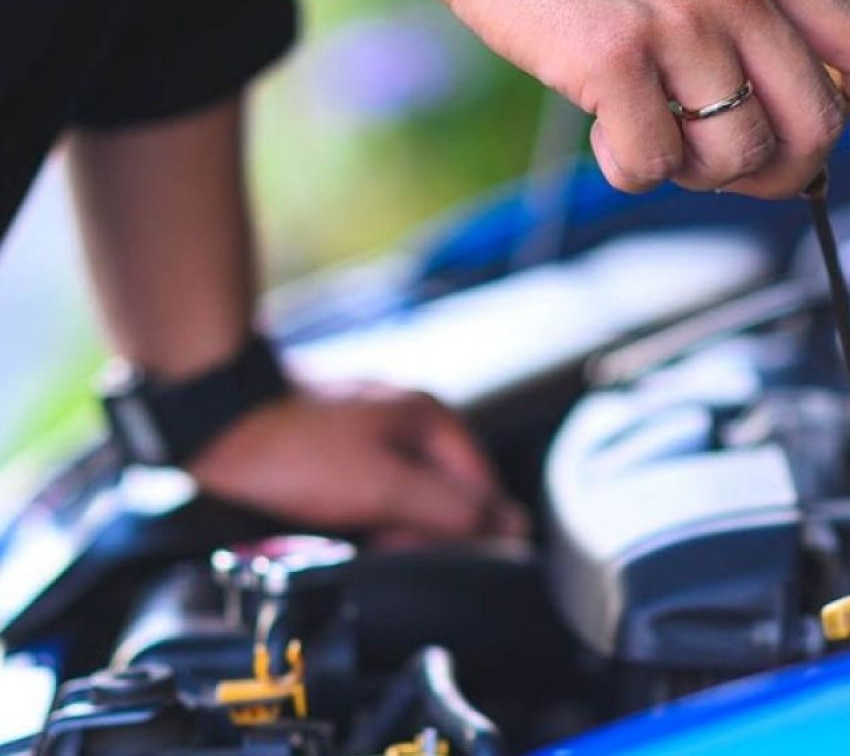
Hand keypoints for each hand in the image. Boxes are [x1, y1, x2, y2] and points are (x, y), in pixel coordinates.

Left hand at [187, 382, 528, 546]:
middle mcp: (407, 420)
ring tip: (355, 534)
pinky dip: (362, 514)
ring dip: (388, 525)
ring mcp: (371, 431)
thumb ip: (452, 508)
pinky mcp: (338, 448)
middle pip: (445, 494)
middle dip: (421, 530)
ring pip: (405, 497)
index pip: (485, 489)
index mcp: (430, 418)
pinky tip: (337, 524)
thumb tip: (513, 527)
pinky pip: (370, 493)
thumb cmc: (295, 450)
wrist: (213, 426)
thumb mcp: (384, 486)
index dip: (469, 531)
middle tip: (385, 543)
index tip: (431, 554)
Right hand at [395, 0, 849, 197]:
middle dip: (783, 173)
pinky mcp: (616, 58)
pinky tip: (603, 132)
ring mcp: (679, 23)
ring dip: (697, 173)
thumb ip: (745, 22)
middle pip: (811, 127)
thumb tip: (777, 123)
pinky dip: (627, 169)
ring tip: (654, 136)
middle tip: (734, 173)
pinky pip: (652, 165)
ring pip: (736, 157)